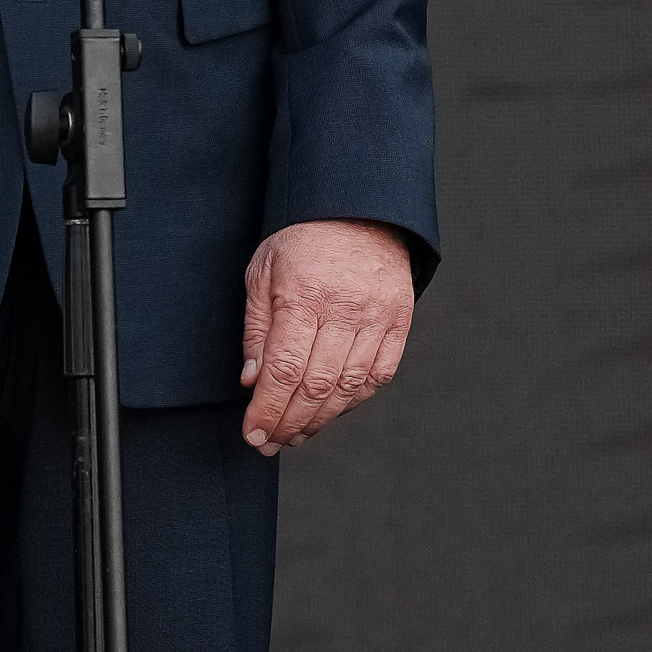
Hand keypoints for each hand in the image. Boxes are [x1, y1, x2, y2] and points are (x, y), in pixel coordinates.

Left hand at [240, 219, 413, 456]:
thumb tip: (252, 380)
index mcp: (305, 295)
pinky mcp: (400, 321)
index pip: (285, 371)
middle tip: (270, 442)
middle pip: (317, 386)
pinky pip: (379, 375)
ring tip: (296, 433)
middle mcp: (346, 310)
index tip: (253, 433)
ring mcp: (378, 317)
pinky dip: (354, 400)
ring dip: (321, 419)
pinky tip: (332, 409)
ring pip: (350, 387)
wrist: (357, 208)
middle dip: (290, 423)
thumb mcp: (263, 272)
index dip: (268, 410)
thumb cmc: (303, 239)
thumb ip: (257, 329)